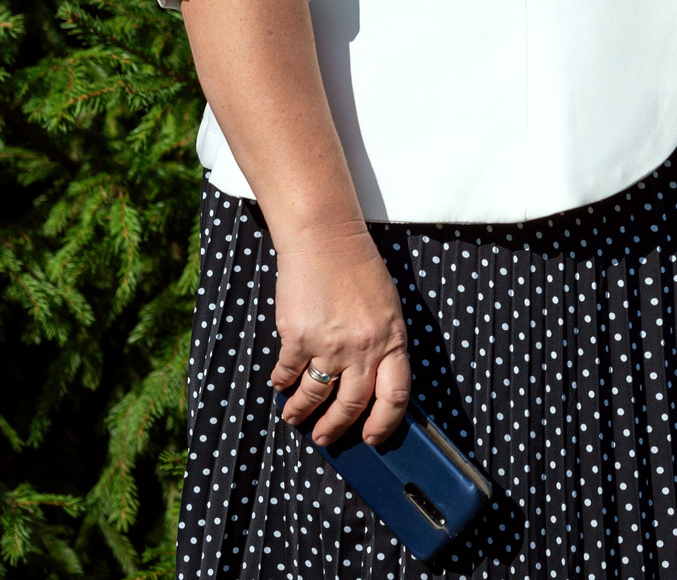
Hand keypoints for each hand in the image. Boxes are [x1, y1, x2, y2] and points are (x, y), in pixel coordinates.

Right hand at [267, 222, 412, 445]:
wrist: (324, 238)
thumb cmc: (358, 269)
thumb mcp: (387, 307)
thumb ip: (383, 343)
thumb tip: (371, 381)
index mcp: (392, 338)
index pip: (396, 395)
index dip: (385, 424)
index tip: (372, 438)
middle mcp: (364, 348)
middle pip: (353, 404)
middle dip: (336, 428)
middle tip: (325, 437)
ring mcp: (329, 345)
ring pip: (315, 396)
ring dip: (302, 412)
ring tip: (294, 417)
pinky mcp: (297, 338)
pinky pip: (287, 374)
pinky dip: (282, 383)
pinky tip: (280, 384)